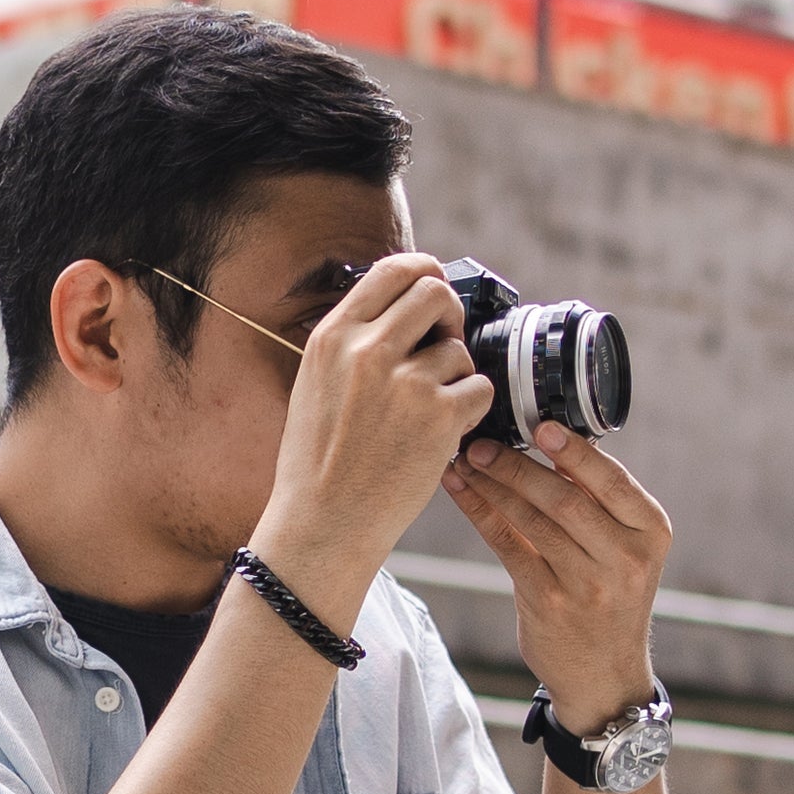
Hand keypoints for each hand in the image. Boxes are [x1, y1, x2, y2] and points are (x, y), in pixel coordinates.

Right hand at [252, 251, 491, 608]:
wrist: (323, 524)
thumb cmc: (318, 462)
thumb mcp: (314, 383)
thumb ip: (354, 342)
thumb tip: (402, 308)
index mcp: (333, 336)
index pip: (392, 269)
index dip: (423, 272)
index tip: (433, 291)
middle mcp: (368, 351)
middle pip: (435, 293)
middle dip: (449, 314)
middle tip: (444, 344)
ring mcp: (406, 382)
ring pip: (460, 350)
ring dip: (456, 376)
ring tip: (428, 412)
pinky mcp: (439, 417)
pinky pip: (480, 389)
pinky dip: (471, 409)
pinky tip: (443, 432)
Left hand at [443, 417, 671, 737]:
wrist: (605, 674)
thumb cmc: (612, 596)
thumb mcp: (628, 549)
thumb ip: (599, 502)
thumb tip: (550, 437)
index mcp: (651, 533)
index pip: (612, 481)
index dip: (575, 452)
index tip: (541, 426)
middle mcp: (624, 558)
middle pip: (564, 498)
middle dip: (518, 465)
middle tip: (483, 442)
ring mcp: (586, 584)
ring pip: (531, 519)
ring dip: (493, 484)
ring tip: (466, 460)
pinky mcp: (548, 602)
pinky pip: (508, 545)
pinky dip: (481, 512)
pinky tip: (462, 491)